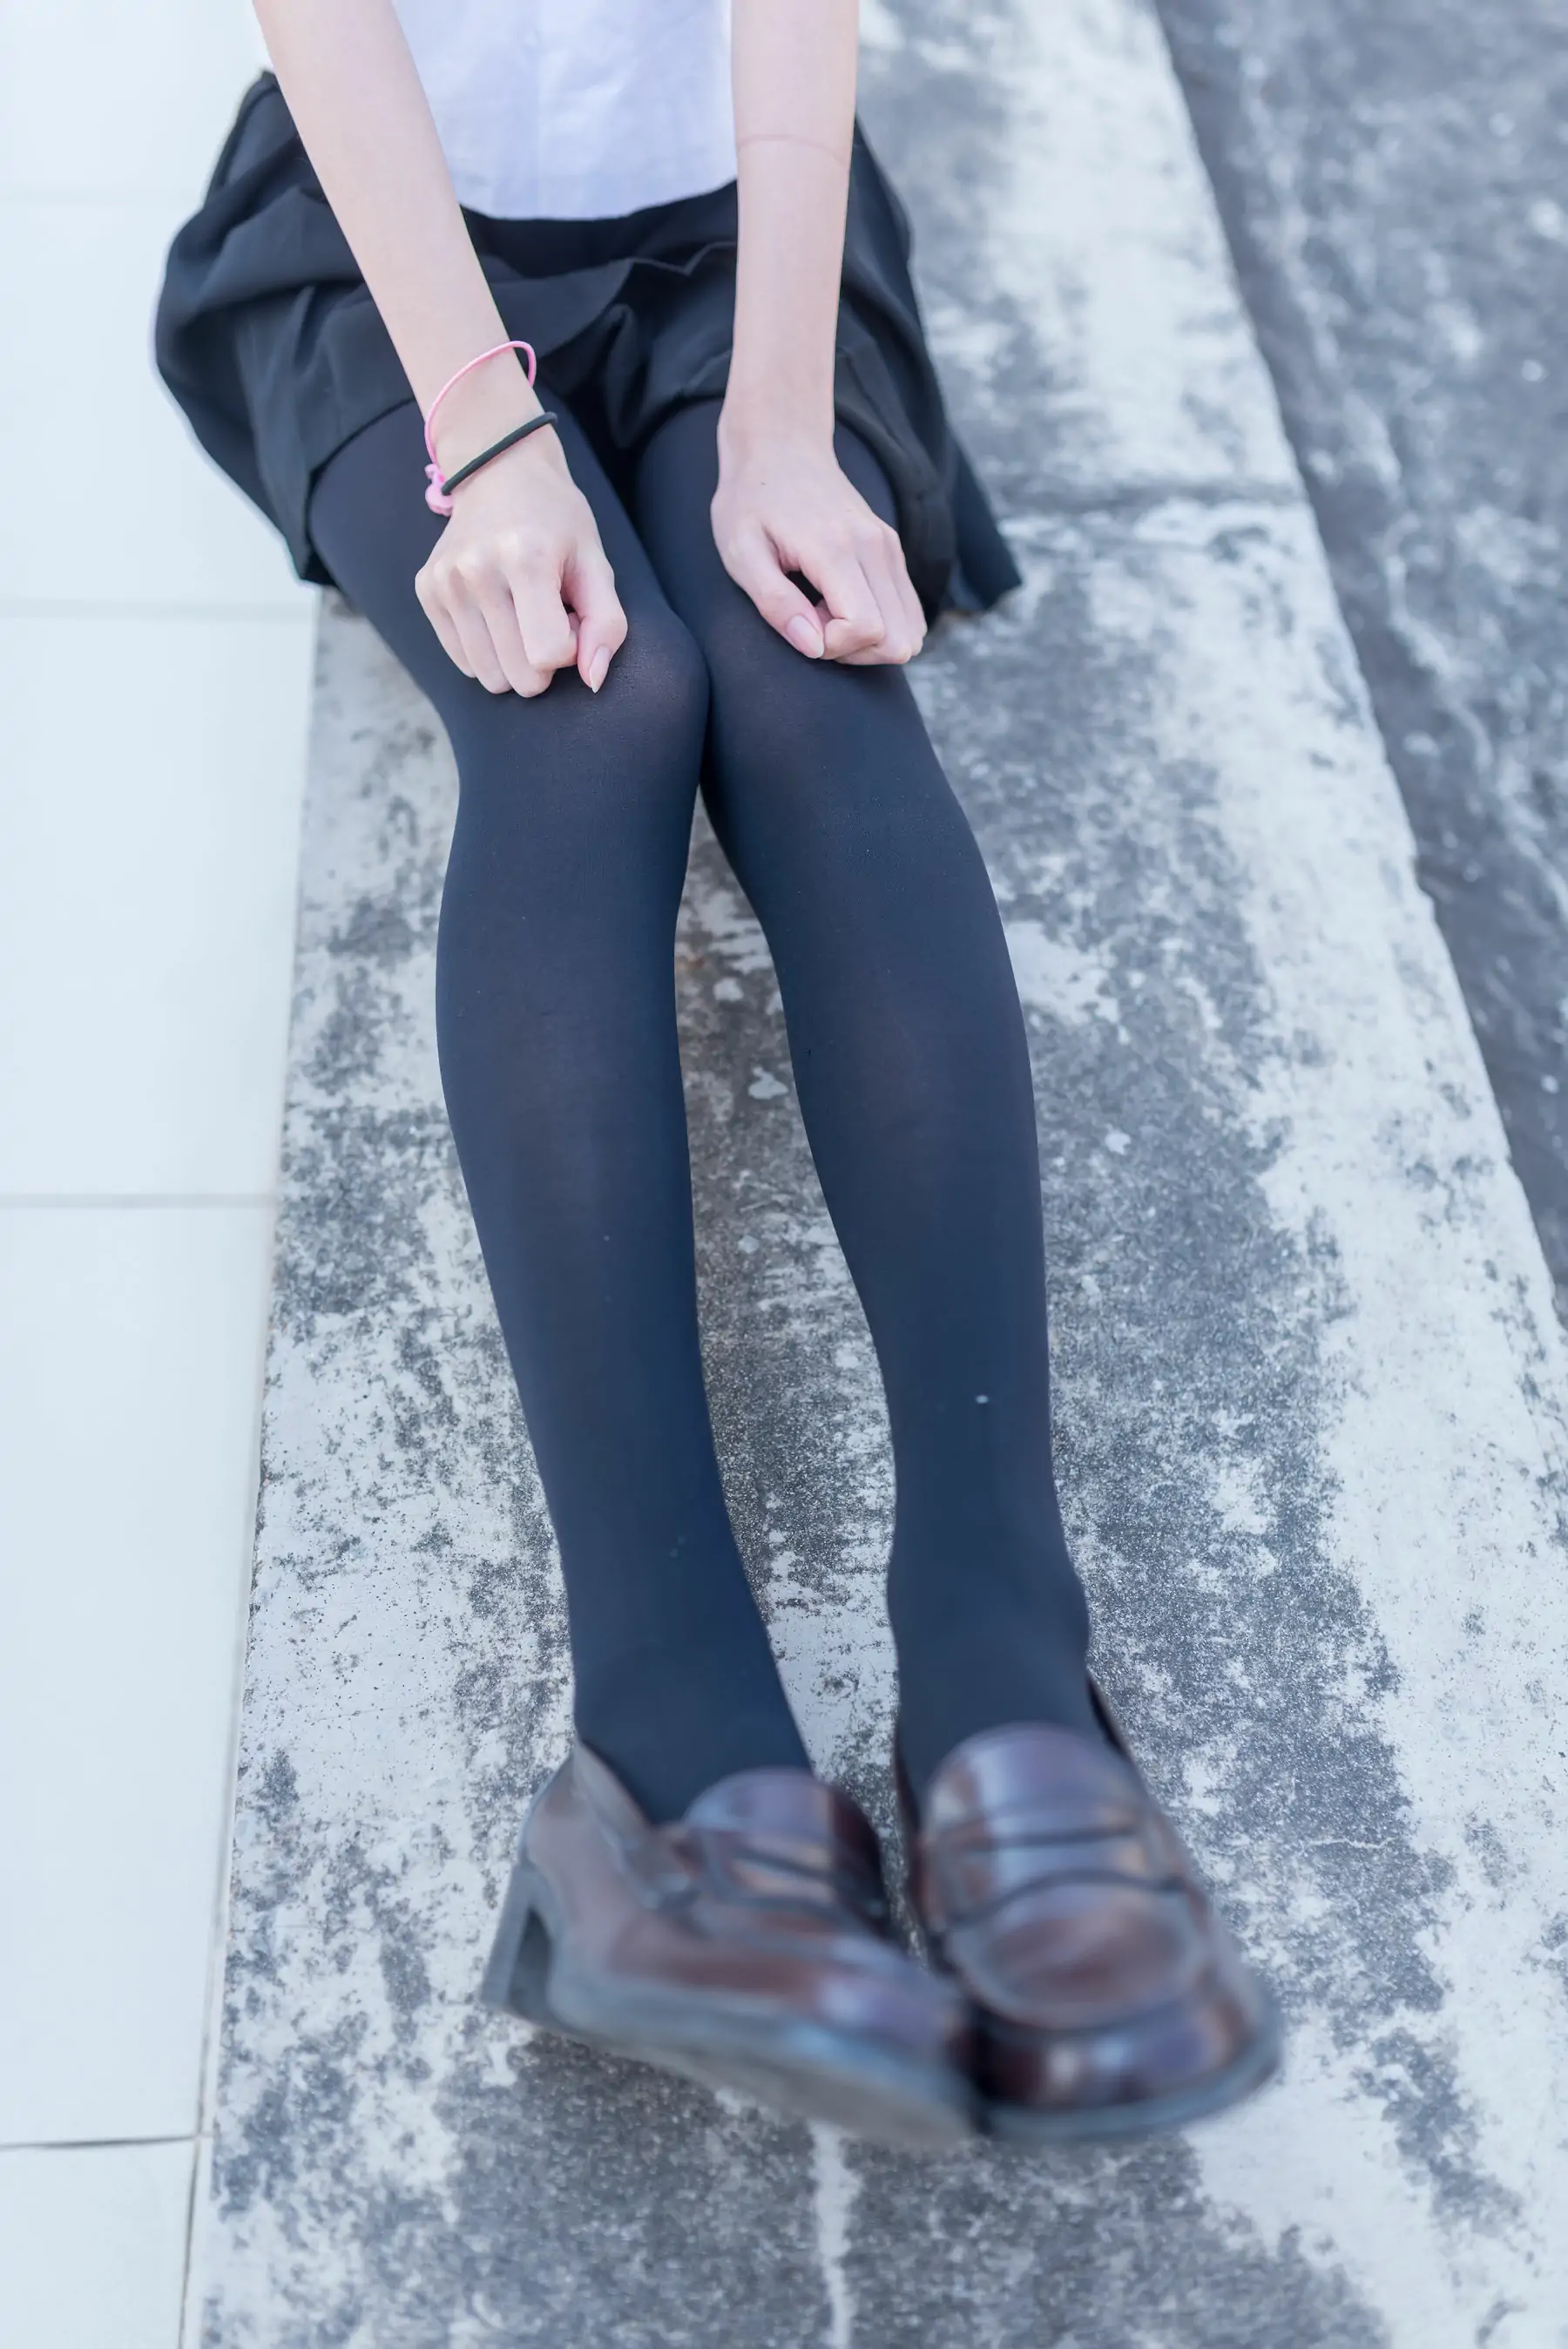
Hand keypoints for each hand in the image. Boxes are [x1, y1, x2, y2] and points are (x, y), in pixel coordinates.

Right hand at [415, 424, 626, 696]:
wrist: (499, 471)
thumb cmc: (556, 520)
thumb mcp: (596, 562)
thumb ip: (606, 623)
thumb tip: (593, 680)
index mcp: (525, 558)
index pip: (548, 655)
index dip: (570, 648)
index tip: (571, 617)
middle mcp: (476, 571)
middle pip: (519, 676)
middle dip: (544, 659)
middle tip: (547, 615)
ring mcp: (445, 582)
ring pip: (490, 677)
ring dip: (515, 659)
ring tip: (522, 613)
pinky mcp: (426, 590)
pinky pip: (464, 662)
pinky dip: (488, 650)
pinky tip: (497, 612)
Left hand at [711, 416, 926, 665]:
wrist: (780, 447)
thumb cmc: (750, 501)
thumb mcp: (741, 553)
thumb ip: (775, 603)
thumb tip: (813, 647)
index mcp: (837, 548)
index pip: (866, 629)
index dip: (831, 646)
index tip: (798, 623)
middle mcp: (875, 547)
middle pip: (897, 640)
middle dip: (852, 651)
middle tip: (811, 623)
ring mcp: (890, 549)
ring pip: (910, 632)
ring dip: (867, 642)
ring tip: (825, 613)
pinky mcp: (893, 552)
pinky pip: (908, 614)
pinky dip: (879, 625)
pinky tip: (840, 605)